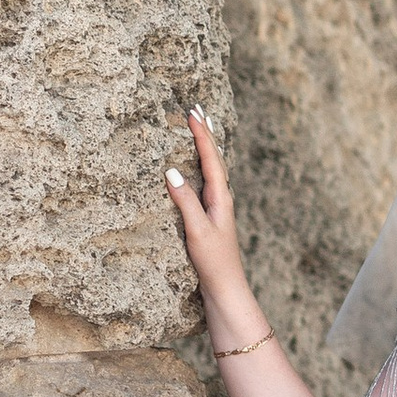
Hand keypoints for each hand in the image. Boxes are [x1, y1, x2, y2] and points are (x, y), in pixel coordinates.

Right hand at [164, 109, 262, 334]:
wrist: (225, 288)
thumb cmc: (213, 262)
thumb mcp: (197, 230)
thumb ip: (185, 201)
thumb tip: (171, 170)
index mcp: (221, 197)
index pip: (211, 158)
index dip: (201, 135)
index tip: (192, 113)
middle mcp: (222, 198)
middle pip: (215, 157)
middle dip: (205, 132)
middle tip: (196, 108)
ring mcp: (217, 206)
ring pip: (212, 167)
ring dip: (205, 145)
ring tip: (200, 125)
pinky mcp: (211, 215)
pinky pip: (207, 180)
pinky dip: (202, 163)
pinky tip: (198, 165)